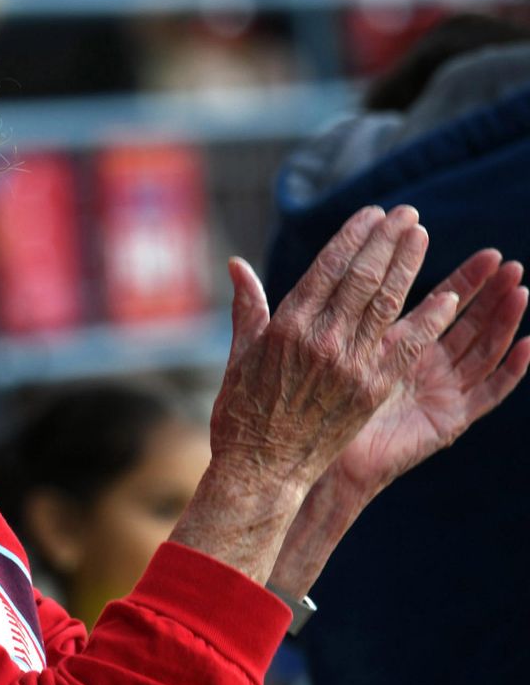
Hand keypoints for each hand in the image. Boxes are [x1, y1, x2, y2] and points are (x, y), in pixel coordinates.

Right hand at [172, 205, 454, 582]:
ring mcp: (348, 365)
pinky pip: (406, 348)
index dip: (353, 237)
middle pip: (361, 278)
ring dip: (408, 266)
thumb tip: (236, 264)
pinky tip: (447, 299)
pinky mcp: (369, 391)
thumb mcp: (238, 355)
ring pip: (386, 303)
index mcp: (285, 326)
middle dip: (386, 241)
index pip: (327, 268)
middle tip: (406, 215)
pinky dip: (428, 321)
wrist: (261, 470)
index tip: (372, 215)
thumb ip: (247, 307)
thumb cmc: (242, 413)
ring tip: (422, 236)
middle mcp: (319, 340)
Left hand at [324, 249, 529, 503]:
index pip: (435, 303)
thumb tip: (262, 264)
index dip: (459, 278)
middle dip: (487, 291)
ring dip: (503, 320)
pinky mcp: (448, 420)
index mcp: (397, 345)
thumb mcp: (320, 345)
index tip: (480, 252)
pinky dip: (511, 371)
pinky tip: (528, 345)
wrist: (306, 452)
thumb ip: (327, 308)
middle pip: (466, 321)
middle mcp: (423, 365)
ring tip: (520, 288)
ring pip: (482, 350)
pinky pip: (488, 394)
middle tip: (506, 260)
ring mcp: (439, 392)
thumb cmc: (307, 400)